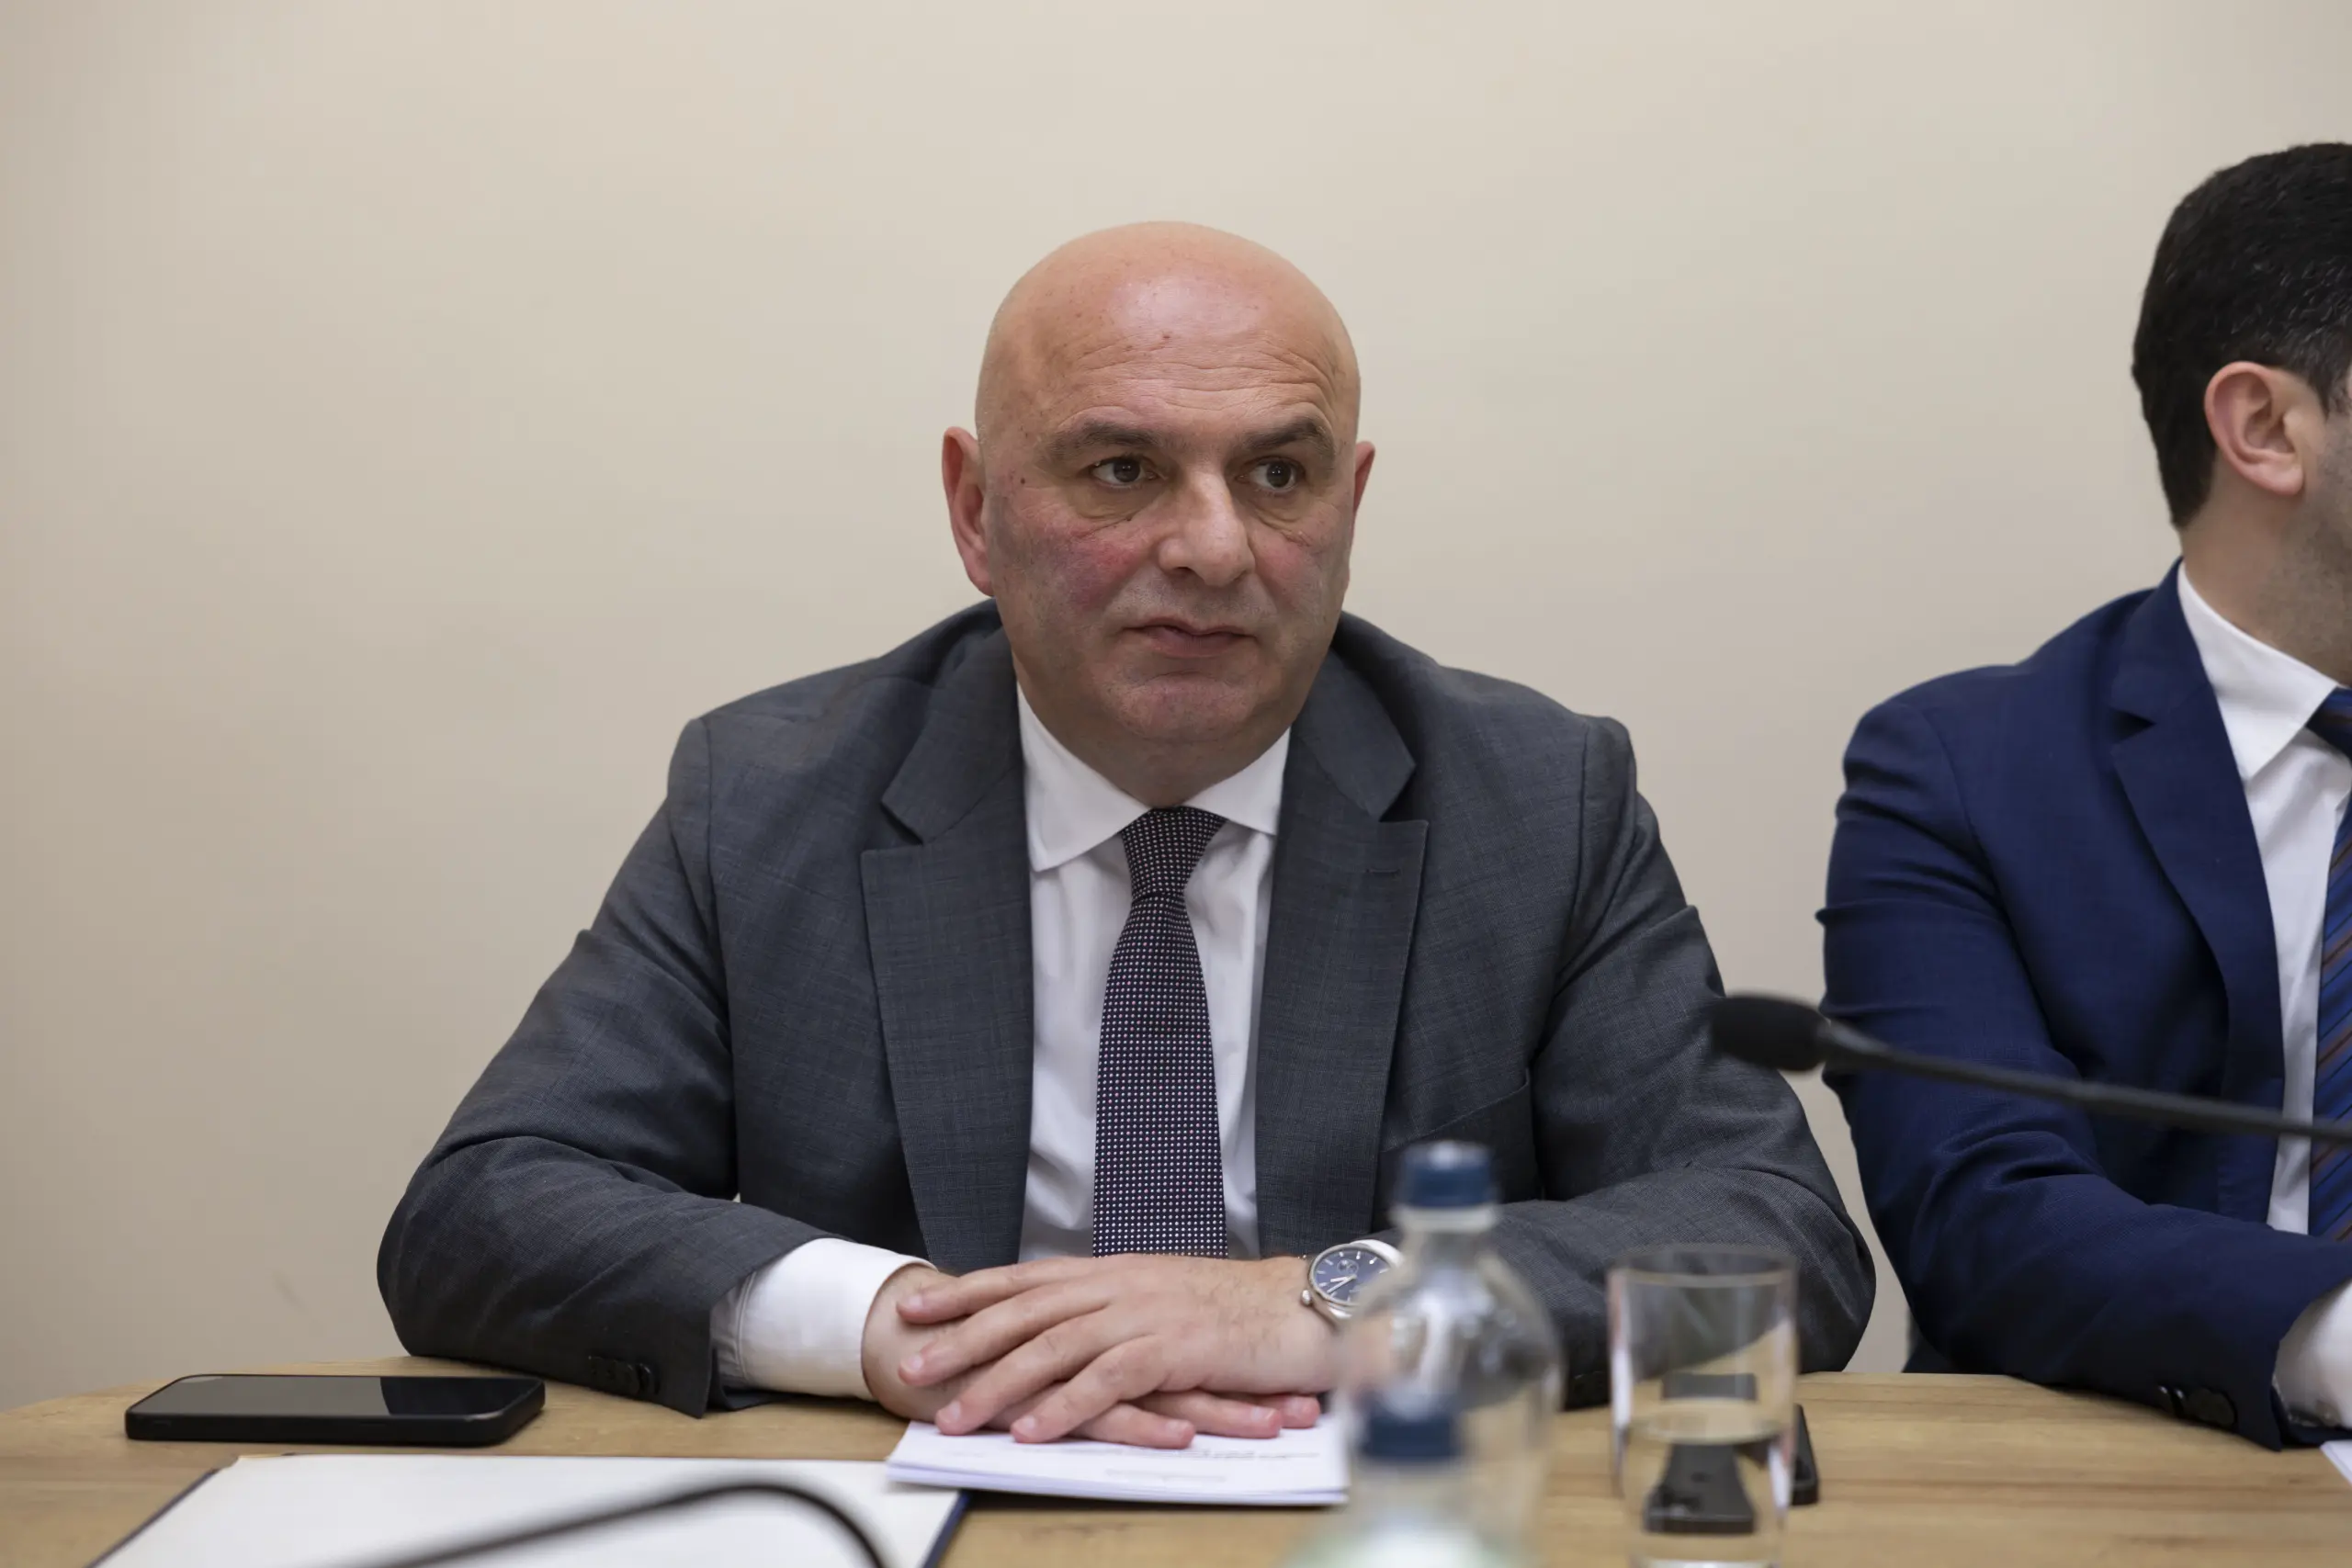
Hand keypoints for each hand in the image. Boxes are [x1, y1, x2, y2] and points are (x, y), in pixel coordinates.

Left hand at [892, 1254, 1335, 1442]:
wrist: (1303, 1307)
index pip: (1026, 1278)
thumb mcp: (1164, 1302)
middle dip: (962, 1339)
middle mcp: (1121, 1284)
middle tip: (910, 1366)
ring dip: (1000, 1384)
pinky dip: (1066, 1407)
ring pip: (1056, 1346)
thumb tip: (1067, 1328)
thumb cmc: (1239, 1312)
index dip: (968, 1291)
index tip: (916, 1306)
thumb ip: (1115, 1310)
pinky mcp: (1176, 1348)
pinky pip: (1108, 1380)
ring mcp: (1146, 1313)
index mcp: (1114, 1271)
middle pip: (1026, 1310)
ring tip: (957, 1417)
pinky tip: (1033, 1431)